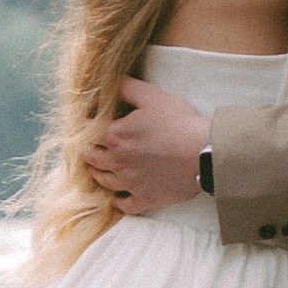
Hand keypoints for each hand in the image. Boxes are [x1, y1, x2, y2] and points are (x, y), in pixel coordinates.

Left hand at [84, 77, 209, 216]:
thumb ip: (127, 88)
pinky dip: (117, 201)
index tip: (85, 124)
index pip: (86, 131)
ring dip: (97, 174)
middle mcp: (117, 162)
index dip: (83, 126)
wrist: (205, 155)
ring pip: (103, 181)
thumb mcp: (152, 96)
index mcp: (115, 136)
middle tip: (87, 147)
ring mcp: (130, 183)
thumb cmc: (180, 123)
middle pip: (91, 158)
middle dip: (87, 150)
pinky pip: (124, 205)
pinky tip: (117, 197)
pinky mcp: (145, 199)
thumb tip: (109, 83)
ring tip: (96, 169)